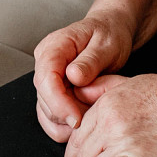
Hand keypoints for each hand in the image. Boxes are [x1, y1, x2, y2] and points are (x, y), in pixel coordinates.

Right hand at [32, 9, 136, 141]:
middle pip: (45, 99)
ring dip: (69, 122)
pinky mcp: (52, 92)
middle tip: (96, 114)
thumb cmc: (110, 34)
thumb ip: (90, 61)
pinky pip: (51, 117)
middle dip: (69, 114)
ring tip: (94, 112)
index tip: (78, 119)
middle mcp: (45, 62)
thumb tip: (73, 76)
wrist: (112, 31)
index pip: (46, 79)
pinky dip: (67, 125)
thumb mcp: (107, 45)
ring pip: (47, 112)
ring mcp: (47, 78)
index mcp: (54, 46)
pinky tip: (85, 119)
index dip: (59, 103)